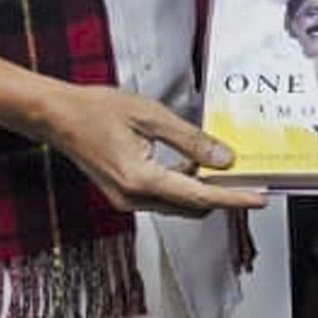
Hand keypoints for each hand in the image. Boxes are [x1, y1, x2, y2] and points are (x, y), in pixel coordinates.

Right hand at [35, 85, 268, 216]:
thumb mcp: (151, 116)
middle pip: (192, 207)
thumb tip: (224, 159)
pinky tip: (190, 163)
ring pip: (178, 204)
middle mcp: (134, 199)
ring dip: (202, 190)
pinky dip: (182, 185)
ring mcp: (127, 201)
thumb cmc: (95, 110)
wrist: (56, 116)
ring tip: (221, 165)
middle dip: (222, 195)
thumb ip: (190, 140)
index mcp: (141, 180)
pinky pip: (163, 198)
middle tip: (247, 177)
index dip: (234, 198)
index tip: (260, 197)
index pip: (200, 195)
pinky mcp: (124, 195)